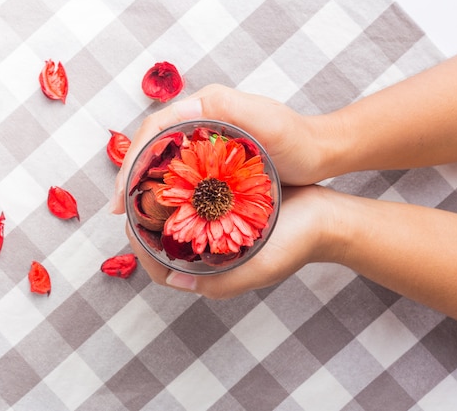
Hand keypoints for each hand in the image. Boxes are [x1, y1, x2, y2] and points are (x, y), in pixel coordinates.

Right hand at [111, 84, 332, 213]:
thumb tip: (180, 111)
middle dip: (130, 175)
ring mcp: (205, 138)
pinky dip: (164, 189)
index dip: (133, 159)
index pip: (154, 128)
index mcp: (204, 106)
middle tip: (119, 209)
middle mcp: (199, 119)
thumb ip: (227, 108)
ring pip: (161, 159)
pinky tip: (160, 209)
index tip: (123, 192)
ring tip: (132, 214)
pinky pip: (178, 171)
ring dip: (143, 184)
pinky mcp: (213, 156)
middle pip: (151, 144)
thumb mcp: (265, 120)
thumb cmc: (296, 138)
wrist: (320, 152)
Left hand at [126, 186, 338, 298]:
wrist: (327, 217)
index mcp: (212, 273)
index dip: (140, 248)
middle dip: (146, 221)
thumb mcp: (259, 269)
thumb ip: (217, 283)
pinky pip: (194, 203)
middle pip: (164, 243)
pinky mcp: (225, 212)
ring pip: (177, 222)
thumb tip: (172, 281)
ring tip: (148, 182)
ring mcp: (217, 233)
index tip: (129, 222)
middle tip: (134, 195)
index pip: (161, 268)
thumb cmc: (296, 244)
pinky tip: (176, 173)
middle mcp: (209, 254)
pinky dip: (182, 191)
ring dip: (160, 204)